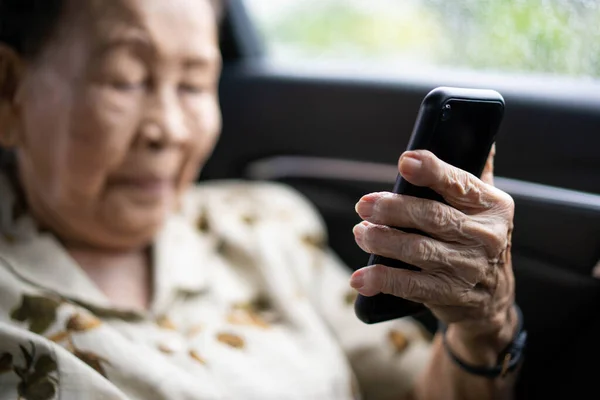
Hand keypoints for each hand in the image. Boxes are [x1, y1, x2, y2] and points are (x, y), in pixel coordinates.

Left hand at [350, 147, 514, 340]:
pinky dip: (382, 279)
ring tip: (361, 232)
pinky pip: (411, 285)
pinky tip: (361, 277)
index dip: (431, 171)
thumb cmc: (477, 239)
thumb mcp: (486, 205)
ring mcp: (467, 268)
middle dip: (392, 208)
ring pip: (418, 250)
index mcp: (492, 205)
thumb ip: (472, 172)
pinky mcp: (449, 293)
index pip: (459, 183)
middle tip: (364, 205)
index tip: (405, 162)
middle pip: (432, 217)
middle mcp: (484, 236)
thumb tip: (472, 130)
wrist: (492, 298)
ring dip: (382, 240)